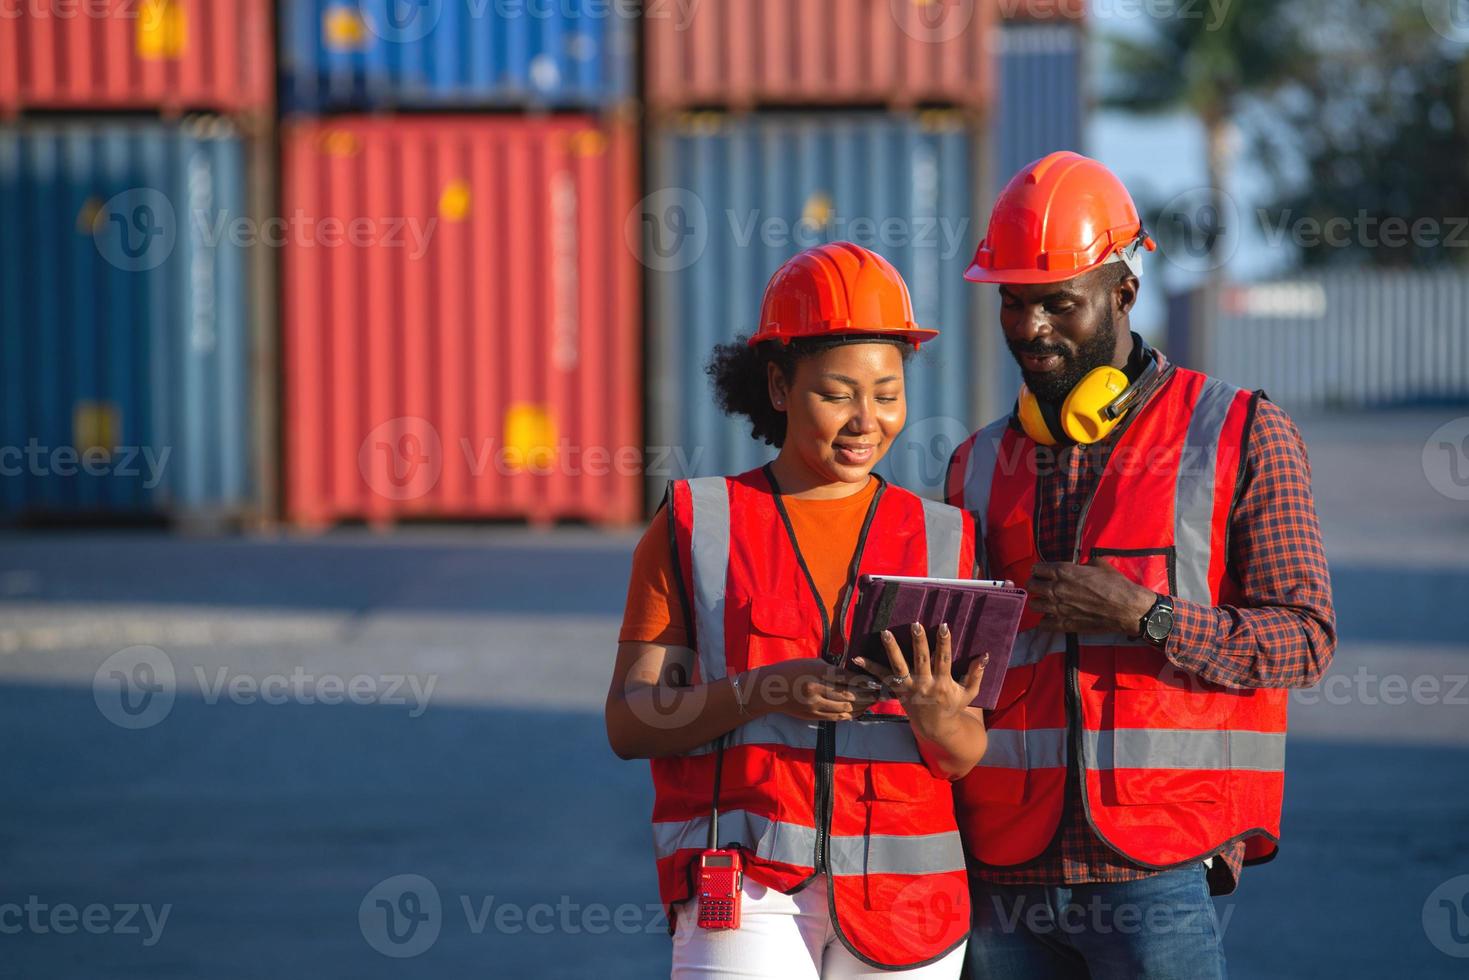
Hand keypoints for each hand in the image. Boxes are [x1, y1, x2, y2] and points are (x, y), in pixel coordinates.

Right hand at [751, 658, 882, 721]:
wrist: (770, 690)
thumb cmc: (792, 671)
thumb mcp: (811, 663)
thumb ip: (831, 669)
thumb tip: (852, 675)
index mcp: (818, 671)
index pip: (847, 677)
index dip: (864, 681)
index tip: (876, 682)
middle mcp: (817, 688)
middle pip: (849, 695)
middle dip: (866, 695)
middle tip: (878, 694)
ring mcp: (815, 704)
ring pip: (845, 709)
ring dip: (860, 707)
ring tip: (870, 703)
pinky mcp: (813, 715)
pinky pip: (836, 717)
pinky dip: (849, 715)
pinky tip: (857, 712)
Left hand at [850, 624, 987, 741]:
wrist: (935, 728)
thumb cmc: (953, 706)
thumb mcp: (969, 693)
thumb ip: (976, 674)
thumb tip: (984, 654)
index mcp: (942, 683)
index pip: (944, 659)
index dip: (944, 643)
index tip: (944, 626)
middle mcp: (924, 684)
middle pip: (921, 660)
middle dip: (919, 642)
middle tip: (916, 625)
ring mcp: (908, 688)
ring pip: (899, 667)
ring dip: (892, 649)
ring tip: (885, 633)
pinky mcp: (896, 690)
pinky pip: (881, 678)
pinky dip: (868, 668)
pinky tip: (856, 658)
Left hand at [1029, 557, 1156, 634]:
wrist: (1126, 608)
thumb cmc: (1115, 584)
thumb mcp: (1098, 564)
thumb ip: (1080, 565)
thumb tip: (1077, 568)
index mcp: (1063, 571)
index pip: (1036, 569)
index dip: (1039, 570)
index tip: (1043, 573)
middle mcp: (1055, 589)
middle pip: (1031, 586)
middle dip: (1036, 584)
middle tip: (1043, 586)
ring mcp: (1058, 609)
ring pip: (1034, 605)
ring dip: (1039, 602)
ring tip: (1047, 602)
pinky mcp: (1064, 625)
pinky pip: (1043, 624)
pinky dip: (1045, 621)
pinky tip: (1052, 618)